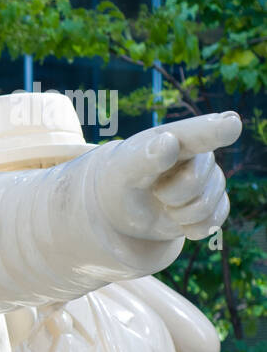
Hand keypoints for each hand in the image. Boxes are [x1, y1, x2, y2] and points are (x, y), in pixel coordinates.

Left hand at [96, 112, 239, 240]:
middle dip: (168, 194)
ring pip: (204, 206)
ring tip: (163, 202)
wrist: (124, 205)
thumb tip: (169, 141)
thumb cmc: (121, 179)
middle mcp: (200, 155)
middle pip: (194, 181)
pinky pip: (212, 223)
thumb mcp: (123, 170)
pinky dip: (191, 228)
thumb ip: (144, 157)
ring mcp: (211, 179)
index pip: (198, 132)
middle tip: (154, 188)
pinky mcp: (216, 204)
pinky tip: (177, 218)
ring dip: (178, 213)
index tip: (231, 123)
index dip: (216, 128)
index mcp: (177, 137)